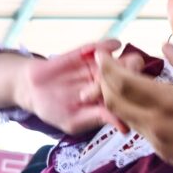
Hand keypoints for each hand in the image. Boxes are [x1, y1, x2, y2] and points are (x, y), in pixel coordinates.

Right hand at [17, 40, 141, 134]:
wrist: (32, 90)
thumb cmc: (55, 109)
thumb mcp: (75, 121)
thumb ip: (98, 118)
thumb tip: (124, 127)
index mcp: (109, 101)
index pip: (128, 99)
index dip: (136, 97)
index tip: (140, 97)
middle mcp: (107, 83)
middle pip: (128, 77)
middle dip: (134, 76)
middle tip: (136, 76)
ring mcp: (98, 67)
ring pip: (118, 61)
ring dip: (125, 60)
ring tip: (126, 62)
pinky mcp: (85, 53)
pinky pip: (98, 47)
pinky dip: (106, 46)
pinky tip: (113, 45)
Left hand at [97, 44, 172, 172]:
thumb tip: (165, 47)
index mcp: (168, 102)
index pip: (121, 83)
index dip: (106, 67)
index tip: (102, 55)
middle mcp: (155, 123)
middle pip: (113, 101)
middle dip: (105, 81)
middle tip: (112, 67)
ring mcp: (156, 141)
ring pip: (123, 116)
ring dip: (117, 97)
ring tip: (129, 82)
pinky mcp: (161, 152)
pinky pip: (138, 128)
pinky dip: (133, 112)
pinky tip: (147, 103)